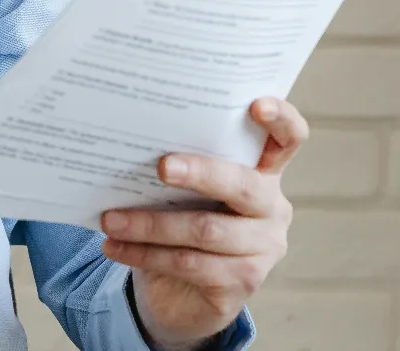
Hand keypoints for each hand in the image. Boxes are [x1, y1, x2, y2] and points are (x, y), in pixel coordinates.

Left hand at [100, 97, 308, 350]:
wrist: (182, 294)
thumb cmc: (183, 223)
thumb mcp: (187, 191)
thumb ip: (180, 166)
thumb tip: (129, 143)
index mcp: (264, 173)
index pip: (289, 139)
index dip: (281, 119)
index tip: (256, 105)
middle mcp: (272, 208)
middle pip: (242, 184)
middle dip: (199, 173)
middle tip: (160, 166)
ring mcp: (264, 249)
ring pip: (206, 230)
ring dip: (151, 224)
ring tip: (111, 219)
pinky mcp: (243, 282)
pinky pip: (190, 264)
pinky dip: (146, 254)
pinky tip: (115, 247)